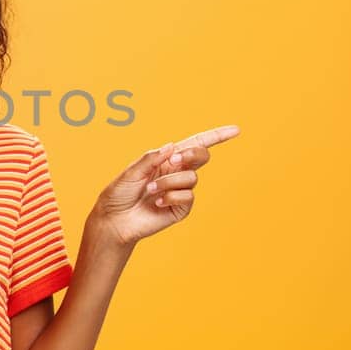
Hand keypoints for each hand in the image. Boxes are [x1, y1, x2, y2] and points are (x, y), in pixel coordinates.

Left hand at [91, 125, 240, 245]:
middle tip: (175, 161)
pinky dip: (171, 197)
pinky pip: (187, 196)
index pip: (195, 145)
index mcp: (166, 159)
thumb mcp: (132, 170)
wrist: (115, 220)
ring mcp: (180, 191)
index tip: (236, 130)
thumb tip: (173, 147)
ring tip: (150, 190)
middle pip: (201, 156)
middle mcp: (176, 173)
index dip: (216, 136)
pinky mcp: (181, 209)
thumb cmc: (119, 193)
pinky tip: (157, 203)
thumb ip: (151, 158)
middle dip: (193, 154)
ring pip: (191, 178)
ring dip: (169, 182)